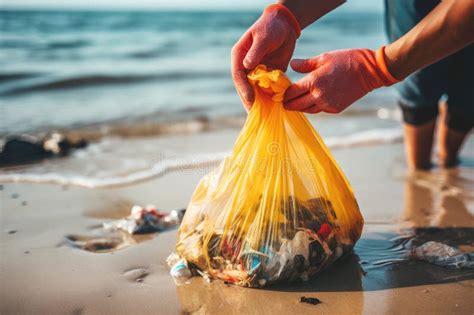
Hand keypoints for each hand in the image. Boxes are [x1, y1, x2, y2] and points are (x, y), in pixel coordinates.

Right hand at [232, 4, 299, 109]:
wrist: (285, 25)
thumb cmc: (272, 27)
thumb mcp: (264, 37)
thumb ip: (256, 51)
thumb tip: (247, 65)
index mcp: (239, 56)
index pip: (238, 76)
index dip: (243, 89)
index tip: (250, 99)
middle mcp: (246, 66)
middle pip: (245, 87)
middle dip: (250, 100)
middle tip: (255, 114)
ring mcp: (257, 72)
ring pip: (256, 90)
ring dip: (260, 102)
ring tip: (264, 116)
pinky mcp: (269, 74)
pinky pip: (269, 88)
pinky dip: (271, 97)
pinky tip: (276, 107)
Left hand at [284, 47, 398, 113]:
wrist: (369, 71)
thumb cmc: (346, 60)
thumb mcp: (324, 57)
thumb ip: (305, 64)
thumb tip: (291, 65)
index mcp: (314, 81)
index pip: (292, 92)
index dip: (284, 93)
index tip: (281, 92)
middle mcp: (318, 96)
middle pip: (296, 105)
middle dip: (288, 103)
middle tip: (284, 101)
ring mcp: (327, 104)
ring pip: (306, 110)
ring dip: (299, 106)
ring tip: (295, 102)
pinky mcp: (335, 109)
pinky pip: (318, 110)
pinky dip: (313, 106)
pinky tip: (311, 101)